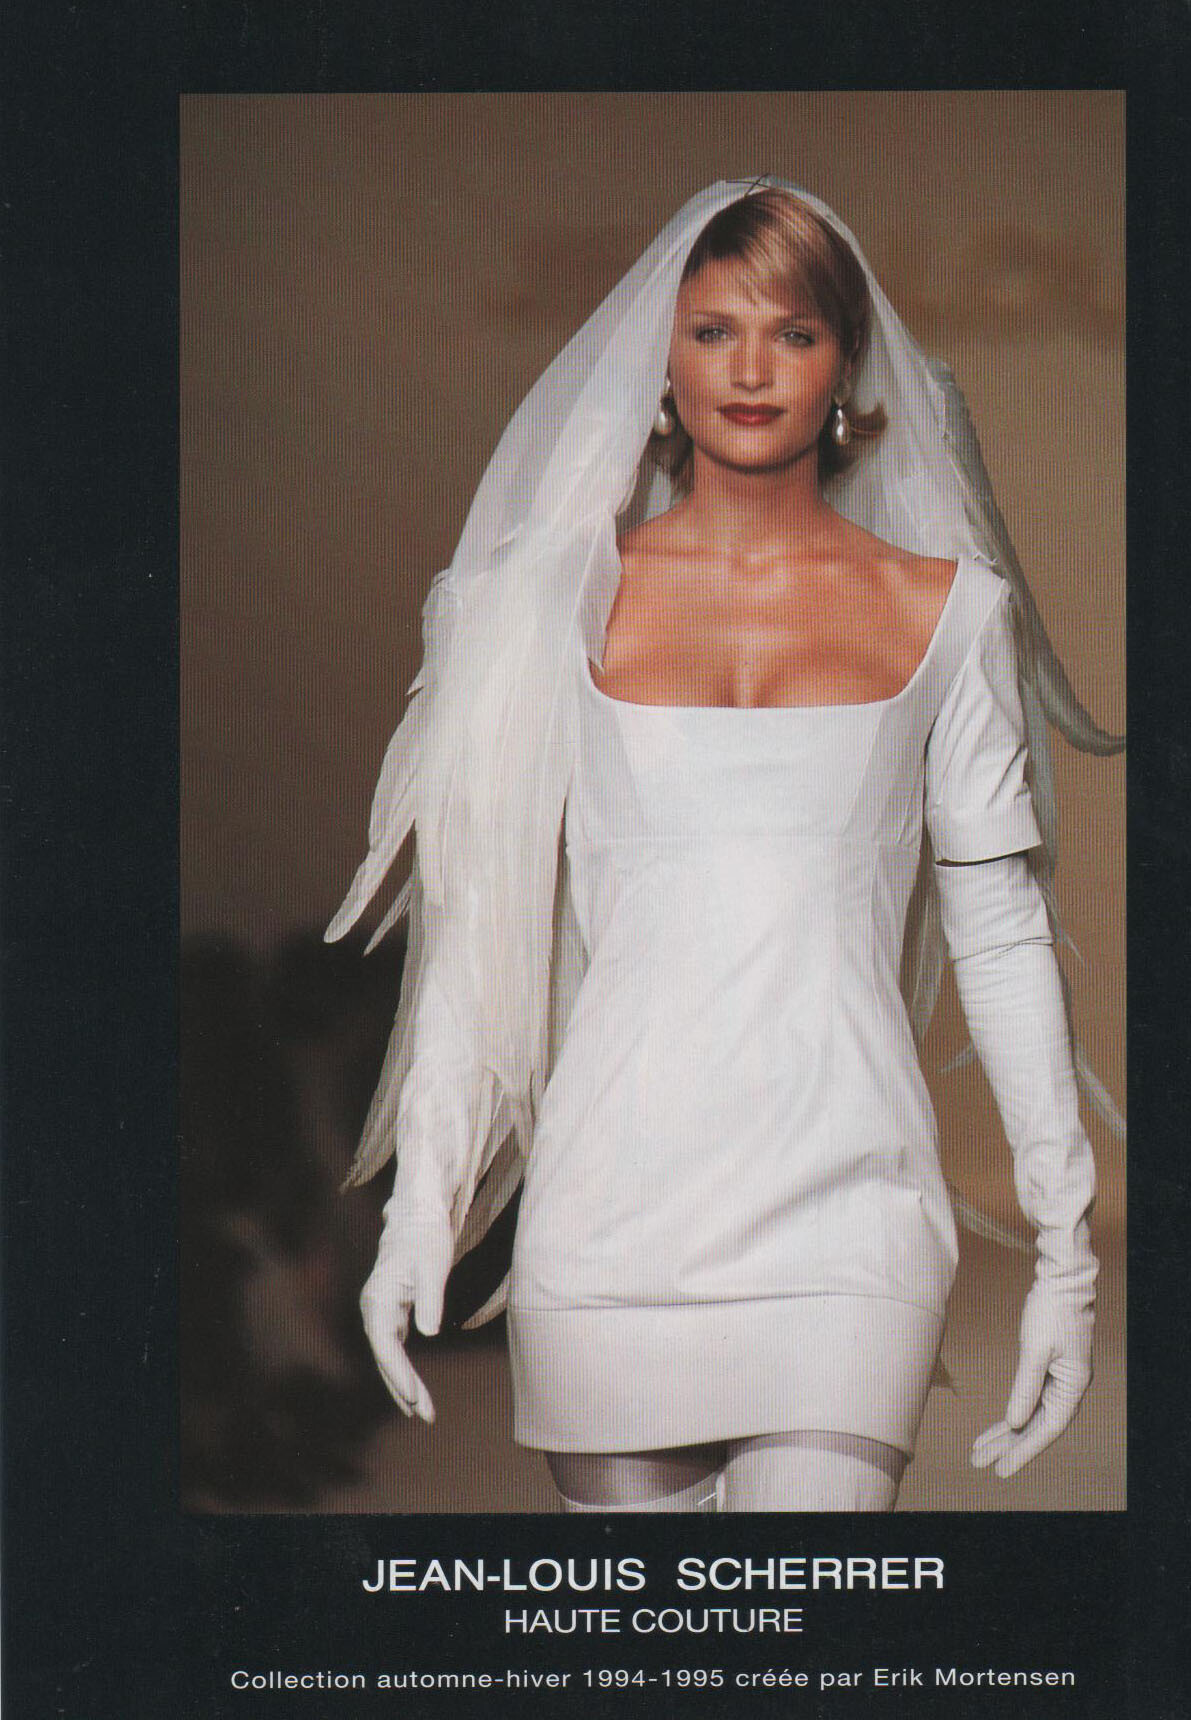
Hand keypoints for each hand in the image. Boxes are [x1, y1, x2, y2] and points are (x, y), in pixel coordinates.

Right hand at [359, 1209, 455, 1422]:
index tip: (414, 1396)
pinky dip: (403, 1369)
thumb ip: (430, 1298)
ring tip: (421, 1412)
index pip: (384, 1344)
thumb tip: (427, 1331)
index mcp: (378, 1298)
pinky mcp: (391, 1311)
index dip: (397, 1373)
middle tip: (424, 1416)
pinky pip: (393, 1348)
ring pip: (387, 1356)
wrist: (418, 1215)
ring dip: (402, 1384)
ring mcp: (380, 1310)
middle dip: (402, 1389)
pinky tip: (414, 1388)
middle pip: (384, 1357)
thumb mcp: (433, 1265)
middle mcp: (373, 1308)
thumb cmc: (426, 1237)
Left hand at [969, 1284, 1093, 1478]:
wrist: (1062, 1280)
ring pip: (1030, 1415)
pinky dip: (1011, 1413)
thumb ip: (1025, 1387)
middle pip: (1036, 1425)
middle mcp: (1068, 1387)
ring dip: (1006, 1433)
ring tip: (979, 1451)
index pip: (1047, 1428)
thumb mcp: (1034, 1349)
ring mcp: (1059, 1379)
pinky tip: (997, 1428)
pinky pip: (1028, 1399)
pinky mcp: (1048, 1369)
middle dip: (1008, 1446)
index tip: (1001, 1468)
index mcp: (1073, 1386)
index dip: (1024, 1450)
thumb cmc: (1051, 1310)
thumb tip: (1015, 1423)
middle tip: (979, 1463)